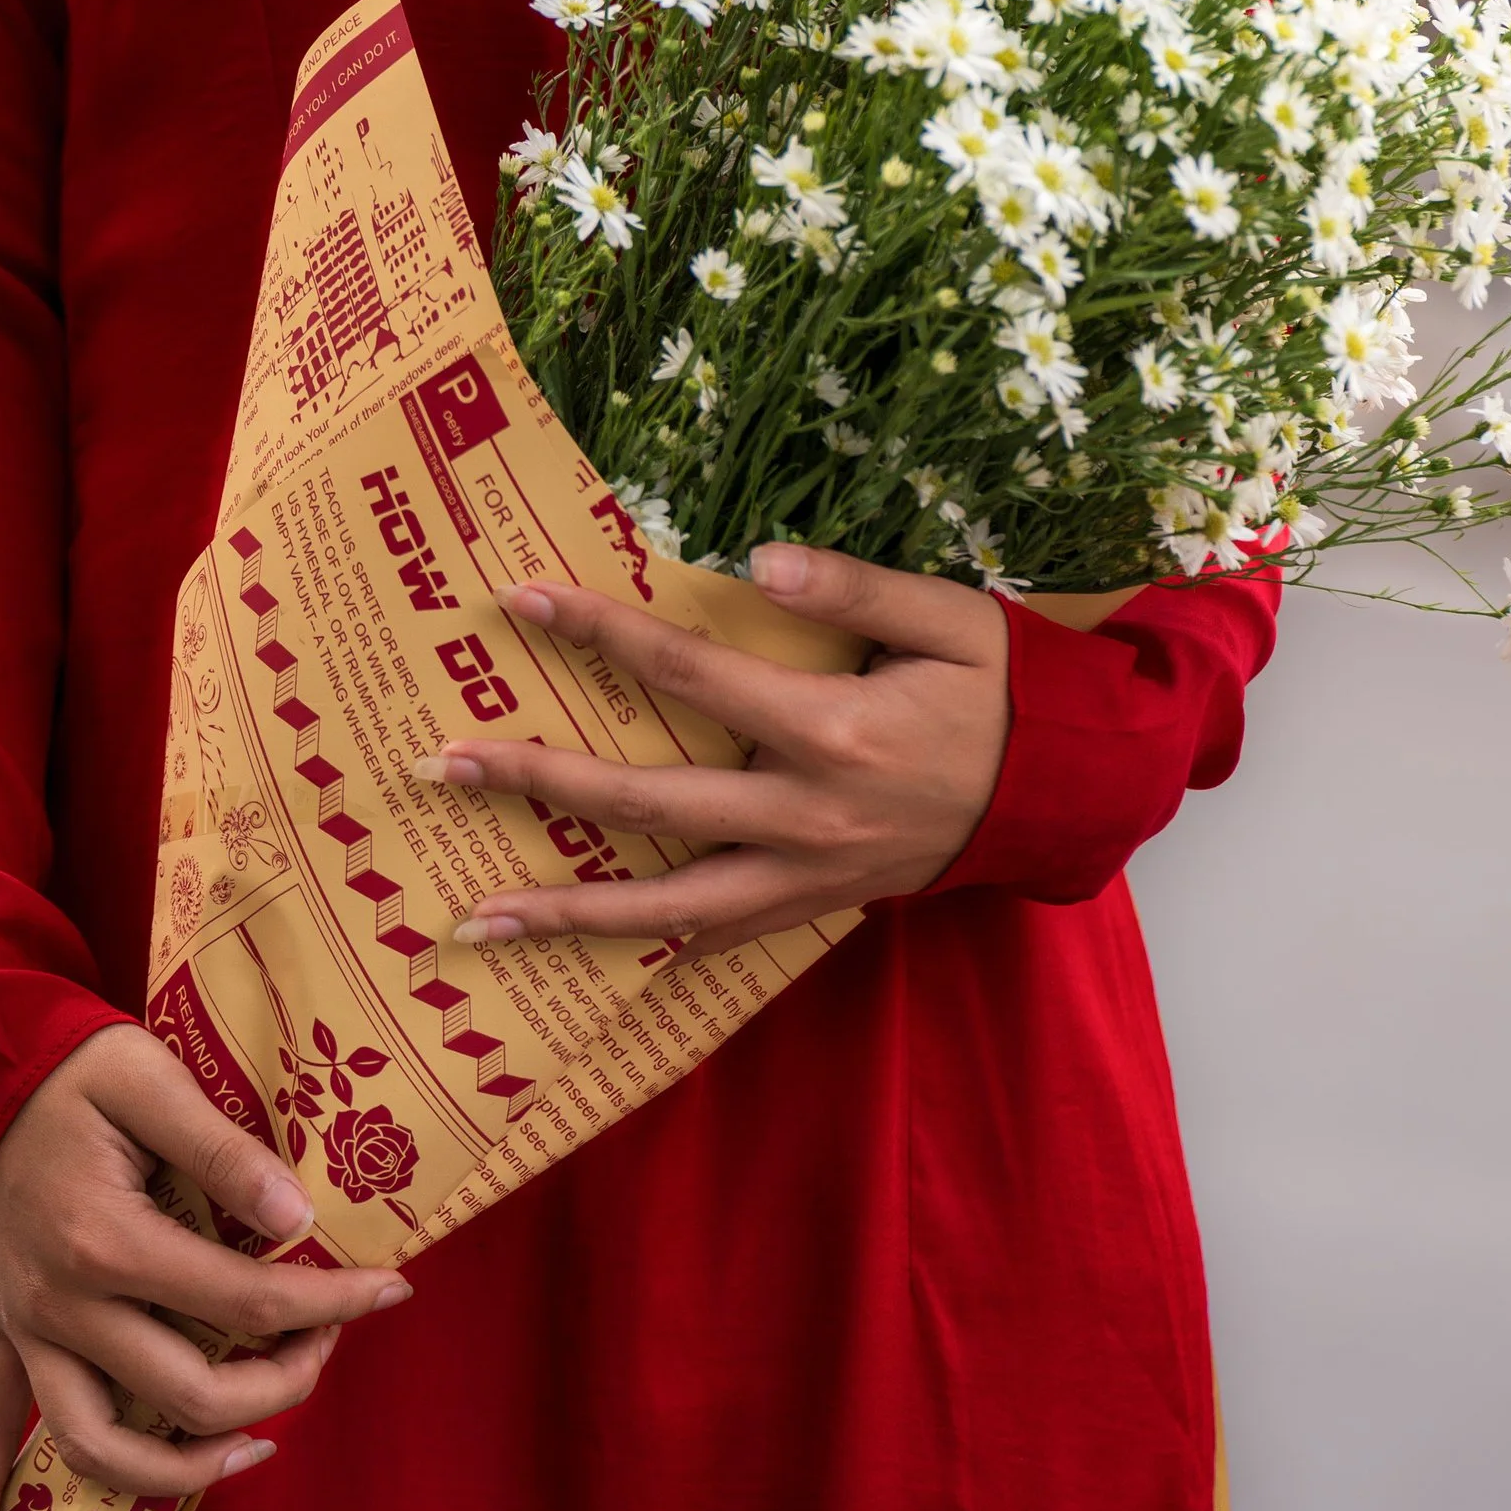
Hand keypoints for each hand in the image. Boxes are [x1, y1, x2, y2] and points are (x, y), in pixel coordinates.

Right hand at [0, 1025, 411, 1510]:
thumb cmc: (74, 1074)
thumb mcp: (153, 1081)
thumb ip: (224, 1152)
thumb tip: (297, 1213)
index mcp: (106, 1243)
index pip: (242, 1300)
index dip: (327, 1300)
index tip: (390, 1289)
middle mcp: (64, 1307)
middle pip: (188, 1392)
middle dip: (281, 1381)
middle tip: (330, 1344)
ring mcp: (31, 1334)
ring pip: (101, 1446)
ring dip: (181, 1470)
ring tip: (255, 1449)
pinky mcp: (7, 1339)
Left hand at [420, 542, 1011, 964]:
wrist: (1065, 794)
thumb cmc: (1005, 692)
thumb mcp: (949, 619)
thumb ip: (854, 590)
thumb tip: (758, 562)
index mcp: (828, 731)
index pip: (684, 675)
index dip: (597, 632)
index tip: (520, 599)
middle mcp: (801, 817)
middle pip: (642, 805)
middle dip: (537, 783)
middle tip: (444, 765)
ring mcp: (803, 877)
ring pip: (662, 907)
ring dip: (563, 910)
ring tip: (473, 920)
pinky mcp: (812, 907)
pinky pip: (713, 939)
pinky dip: (643, 946)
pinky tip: (577, 949)